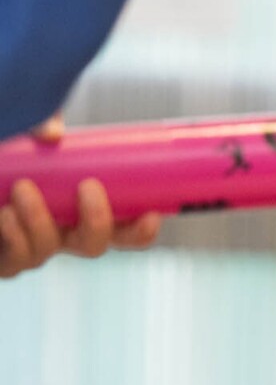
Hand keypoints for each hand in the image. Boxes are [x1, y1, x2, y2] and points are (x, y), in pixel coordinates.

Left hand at [0, 118, 161, 278]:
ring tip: (23, 188)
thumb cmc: (11, 156)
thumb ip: (43, 122)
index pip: (124, 232)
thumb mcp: (32, 133)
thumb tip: (53, 135)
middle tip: (89, 186)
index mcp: (81, 212)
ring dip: (40, 221)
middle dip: (97, 221)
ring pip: (48, 250)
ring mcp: (30, 248)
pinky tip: (6, 213)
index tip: (151, 214)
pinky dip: (16, 237)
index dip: (142, 231)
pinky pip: (17, 262)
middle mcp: (59, 234)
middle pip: (93, 246)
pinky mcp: (5, 260)